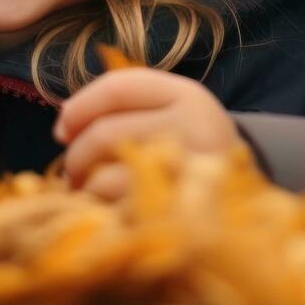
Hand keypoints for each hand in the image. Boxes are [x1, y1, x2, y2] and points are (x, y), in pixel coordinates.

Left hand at [54, 68, 243, 199]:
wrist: (242, 198)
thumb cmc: (189, 147)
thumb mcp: (170, 111)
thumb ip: (119, 105)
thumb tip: (62, 128)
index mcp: (190, 97)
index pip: (117, 88)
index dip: (79, 106)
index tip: (62, 128)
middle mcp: (195, 131)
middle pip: (105, 133)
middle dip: (77, 153)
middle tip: (72, 170)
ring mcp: (189, 176)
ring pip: (105, 176)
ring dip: (85, 186)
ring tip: (88, 189)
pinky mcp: (178, 216)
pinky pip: (116, 213)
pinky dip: (101, 211)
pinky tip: (107, 209)